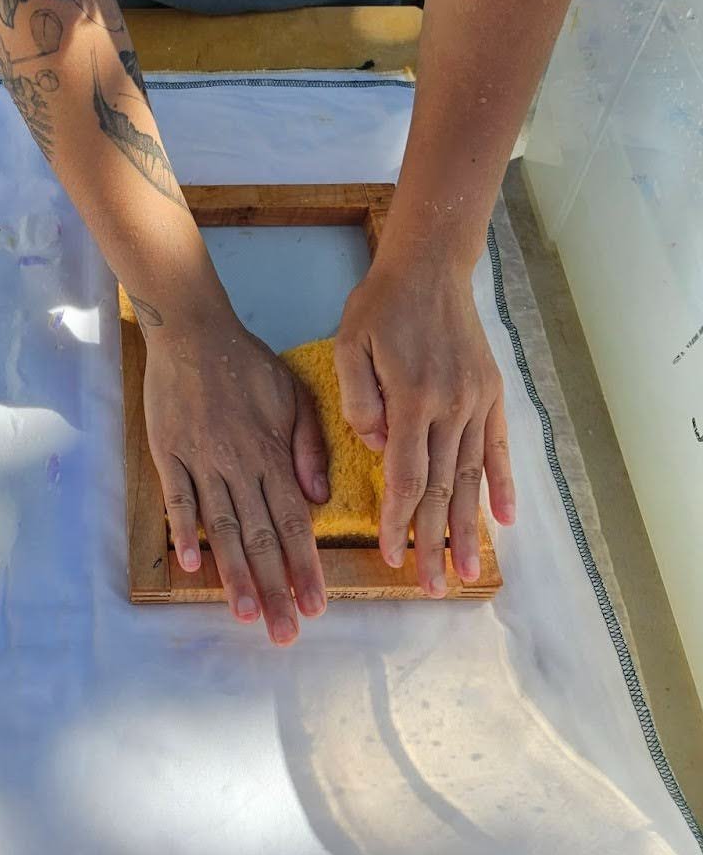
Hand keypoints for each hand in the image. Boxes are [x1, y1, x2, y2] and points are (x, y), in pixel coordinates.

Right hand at [143, 309, 329, 643]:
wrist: (193, 332)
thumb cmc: (247, 363)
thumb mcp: (295, 394)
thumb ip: (309, 446)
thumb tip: (319, 498)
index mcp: (273, 453)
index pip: (294, 521)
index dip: (305, 566)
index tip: (317, 606)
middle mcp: (240, 464)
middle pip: (262, 536)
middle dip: (276, 588)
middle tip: (286, 633)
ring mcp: (202, 460)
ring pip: (222, 526)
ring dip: (235, 574)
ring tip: (246, 615)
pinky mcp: (169, 453)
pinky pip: (177, 497)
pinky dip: (184, 530)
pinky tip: (190, 565)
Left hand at [334, 258, 515, 596]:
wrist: (431, 266)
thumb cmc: (381, 305)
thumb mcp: (349, 344)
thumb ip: (358, 400)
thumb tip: (377, 448)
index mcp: (412, 398)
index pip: (405, 475)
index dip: (398, 518)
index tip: (391, 556)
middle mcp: (451, 406)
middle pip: (442, 487)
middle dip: (435, 541)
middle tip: (433, 587)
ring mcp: (477, 401)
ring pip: (471, 476)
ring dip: (470, 527)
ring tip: (469, 571)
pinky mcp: (491, 393)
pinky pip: (498, 448)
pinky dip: (502, 485)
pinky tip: (505, 520)